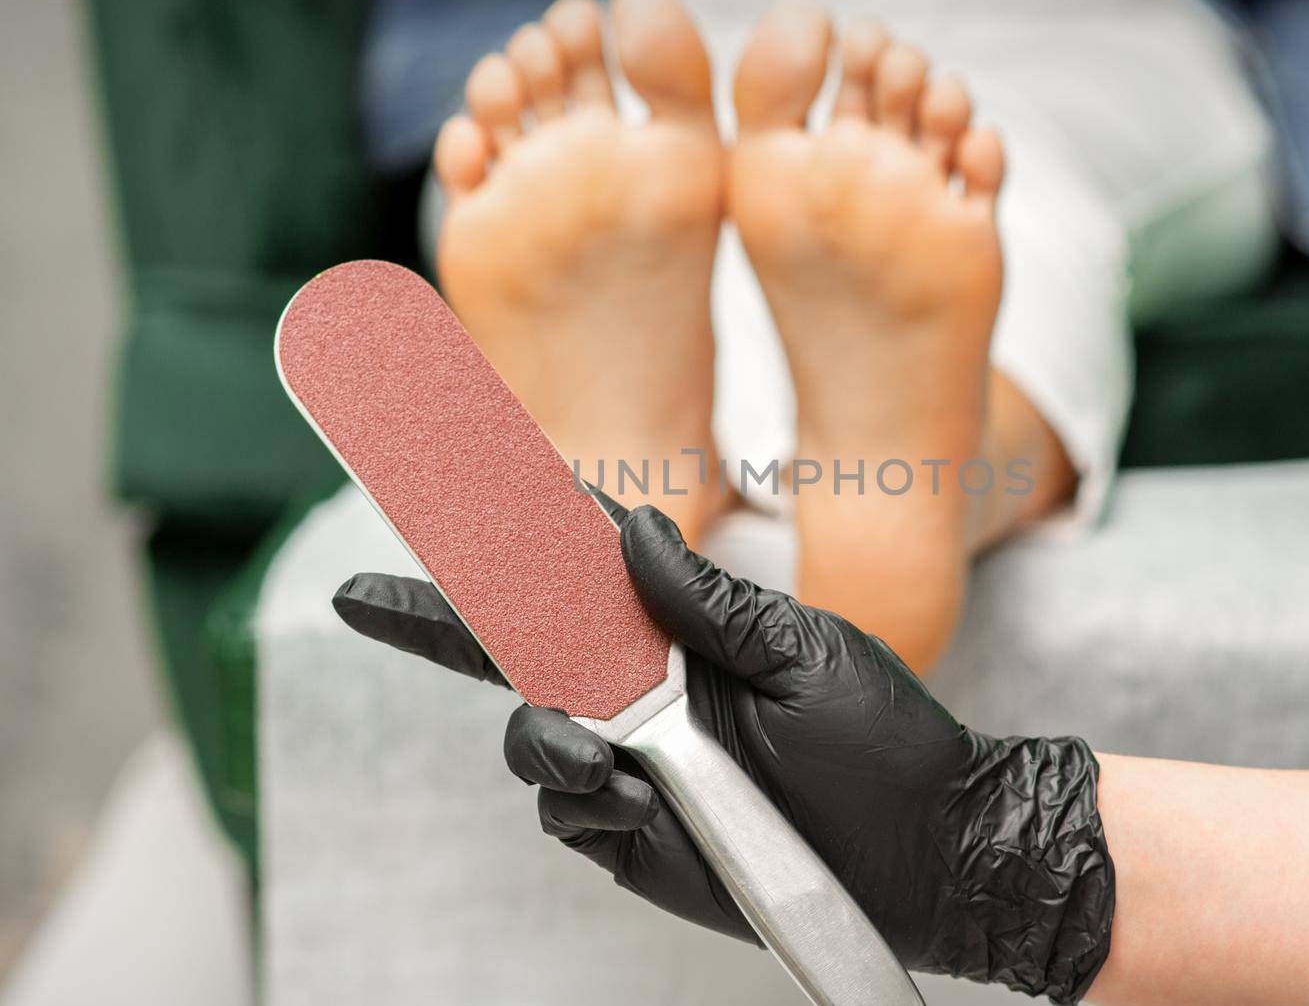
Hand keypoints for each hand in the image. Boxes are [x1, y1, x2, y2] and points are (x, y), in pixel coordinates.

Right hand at [333, 504, 1113, 1001]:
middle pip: (517, 652)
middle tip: (361, 596)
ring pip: (531, 737)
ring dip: (546, 734)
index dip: (512, 532)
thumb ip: (706, 600)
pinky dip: (583, 799)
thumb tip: (627, 521)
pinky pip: (565, 812)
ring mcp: (632, 767)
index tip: (449, 477)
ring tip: (603, 754)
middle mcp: (642, 696)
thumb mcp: (802, 651)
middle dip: (433, 619)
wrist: (925, 853)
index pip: (579, 577)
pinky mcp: (632, 838)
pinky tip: (632, 797)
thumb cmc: (880, 741)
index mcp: (680, 633)